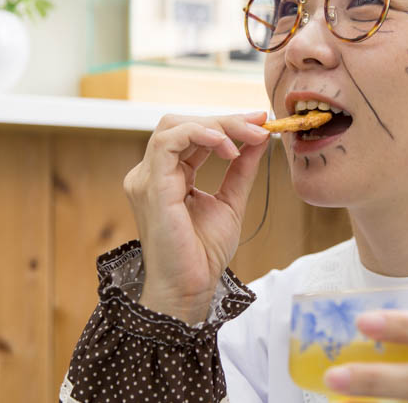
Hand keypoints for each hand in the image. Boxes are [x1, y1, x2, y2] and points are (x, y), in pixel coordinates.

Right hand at [123, 112, 269, 323]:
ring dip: (217, 124)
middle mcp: (152, 173)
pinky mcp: (151, 186)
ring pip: (175, 126)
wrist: (191, 287)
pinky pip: (168, 142)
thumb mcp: (231, 200)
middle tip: (260, 125)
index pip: (193, 135)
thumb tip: (260, 137)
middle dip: (226, 120)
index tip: (261, 122)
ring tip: (248, 136)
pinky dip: (200, 134)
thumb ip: (242, 168)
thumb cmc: (204, 253)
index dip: (227, 123)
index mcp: (168, 176)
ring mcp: (147, 178)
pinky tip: (227, 146)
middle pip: (183, 124)